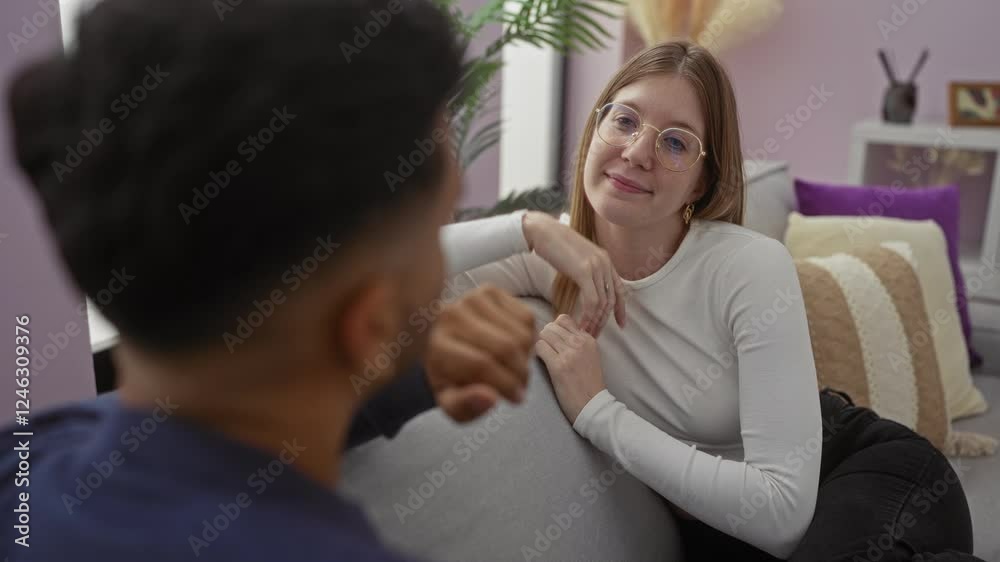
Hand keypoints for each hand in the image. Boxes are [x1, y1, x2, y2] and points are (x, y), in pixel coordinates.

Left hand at [425, 285, 534, 421]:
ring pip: (520, 334)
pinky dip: (529, 339)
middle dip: (520, 374)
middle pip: (504, 347)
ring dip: (526, 359)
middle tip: (521, 388)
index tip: (517, 399)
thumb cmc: (450, 377)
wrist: (443, 343)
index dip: (506, 385)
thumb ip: (466, 407)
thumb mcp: (451, 402)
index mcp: (438, 345)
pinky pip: (527, 318)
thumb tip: (491, 399)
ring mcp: (472, 299)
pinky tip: (516, 349)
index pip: (482, 364)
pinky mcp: (490, 291)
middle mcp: (452, 315)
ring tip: (515, 369)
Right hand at [522, 211, 626, 336]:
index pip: (620, 289)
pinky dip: (587, 315)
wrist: (543, 231)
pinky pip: (591, 300)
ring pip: (602, 302)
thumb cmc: (554, 244)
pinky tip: (581, 323)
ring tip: (586, 333)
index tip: (621, 325)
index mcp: (605, 259)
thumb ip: (586, 270)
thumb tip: (586, 285)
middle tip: (595, 335)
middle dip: (605, 320)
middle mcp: (605, 263)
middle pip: (612, 299)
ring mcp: (596, 266)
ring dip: (595, 321)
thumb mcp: (577, 257)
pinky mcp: (584, 271)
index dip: (621, 309)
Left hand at [535, 314, 605, 423]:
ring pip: (544, 334)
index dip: (554, 329)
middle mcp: (579, 343)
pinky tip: (541, 363)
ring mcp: (569, 353)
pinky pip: (539, 347)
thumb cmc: (588, 384)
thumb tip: (555, 330)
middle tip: (545, 350)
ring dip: (540, 344)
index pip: (563, 319)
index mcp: (588, 339)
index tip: (553, 341)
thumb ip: (577, 342)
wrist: (593, 406)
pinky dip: (537, 353)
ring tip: (544, 357)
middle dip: (544, 336)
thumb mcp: (590, 356)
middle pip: (551, 326)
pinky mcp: (558, 366)